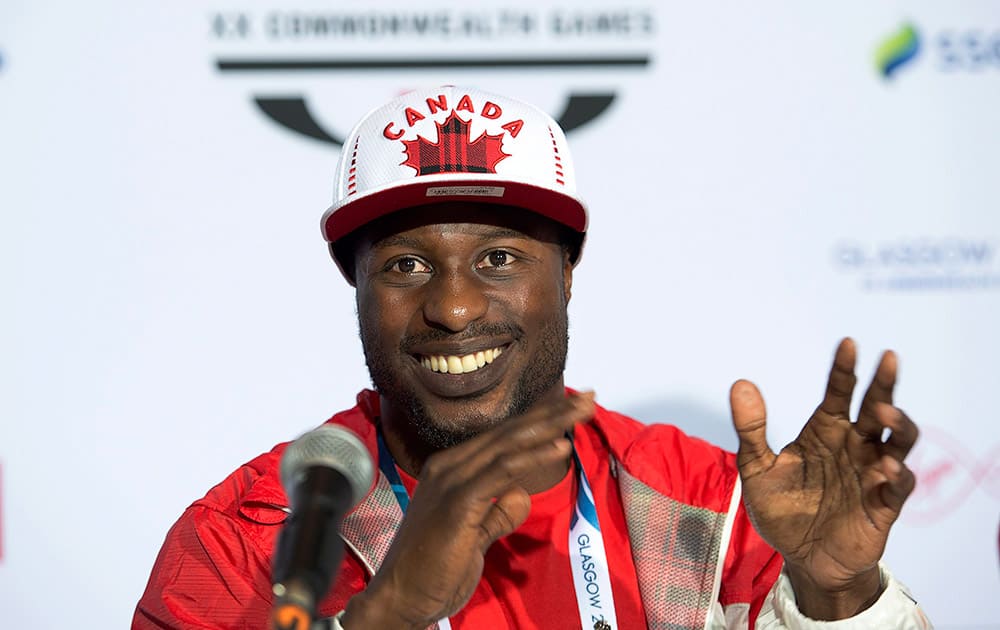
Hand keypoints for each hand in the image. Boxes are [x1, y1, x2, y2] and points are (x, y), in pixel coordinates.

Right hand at [341, 392, 594, 628]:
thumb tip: (519, 494)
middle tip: (590, 397)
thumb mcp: (474, 535)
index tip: (574, 408)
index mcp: (451, 469)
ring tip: (583, 411)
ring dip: (549, 425)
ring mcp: (451, 481)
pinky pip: (501, 471)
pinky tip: (560, 444)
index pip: (503, 437)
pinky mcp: (457, 501)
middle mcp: (449, 466)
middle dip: (552, 413)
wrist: (400, 598)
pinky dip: (533, 456)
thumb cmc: (434, 571)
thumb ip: (496, 513)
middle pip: (509, 432)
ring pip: (508, 444)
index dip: (540, 419)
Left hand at [729, 338, 918, 619]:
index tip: (847, 343)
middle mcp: (853, 447)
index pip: (838, 393)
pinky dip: (897, 475)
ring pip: (899, 441)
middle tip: (888, 358)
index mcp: (824, 432)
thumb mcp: (757, 469)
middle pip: (877, 408)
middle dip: (884, 384)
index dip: (844, 369)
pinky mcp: (883, 506)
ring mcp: (871, 474)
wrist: (801, 558)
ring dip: (898, 425)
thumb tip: (740, 383)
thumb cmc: (782, 509)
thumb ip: (751, 429)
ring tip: (885, 414)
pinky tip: (886, 467)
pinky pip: (899, 486)